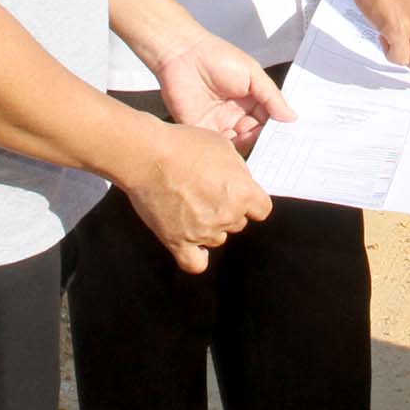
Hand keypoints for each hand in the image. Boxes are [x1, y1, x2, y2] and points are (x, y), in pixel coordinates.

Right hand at [115, 111, 272, 272]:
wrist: (148, 156)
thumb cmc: (184, 146)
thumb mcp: (224, 146)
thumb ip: (238, 170)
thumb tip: (241, 182)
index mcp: (242, 192)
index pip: (262, 209)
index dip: (252, 202)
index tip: (240, 194)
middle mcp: (227, 215)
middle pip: (239, 223)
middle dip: (228, 210)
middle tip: (207, 194)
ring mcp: (203, 232)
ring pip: (218, 239)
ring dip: (211, 227)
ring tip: (192, 208)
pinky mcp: (177, 241)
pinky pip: (194, 263)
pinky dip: (196, 257)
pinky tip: (193, 245)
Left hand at [153, 32, 294, 154]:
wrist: (183, 55)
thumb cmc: (217, 57)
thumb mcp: (253, 73)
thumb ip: (272, 96)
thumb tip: (291, 116)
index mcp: (250, 101)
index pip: (268, 121)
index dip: (277, 129)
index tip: (287, 137)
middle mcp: (236, 114)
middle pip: (255, 135)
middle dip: (264, 140)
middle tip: (274, 146)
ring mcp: (218, 123)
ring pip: (238, 143)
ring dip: (248, 145)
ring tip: (257, 144)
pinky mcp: (201, 129)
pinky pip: (217, 145)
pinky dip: (228, 149)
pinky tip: (237, 145)